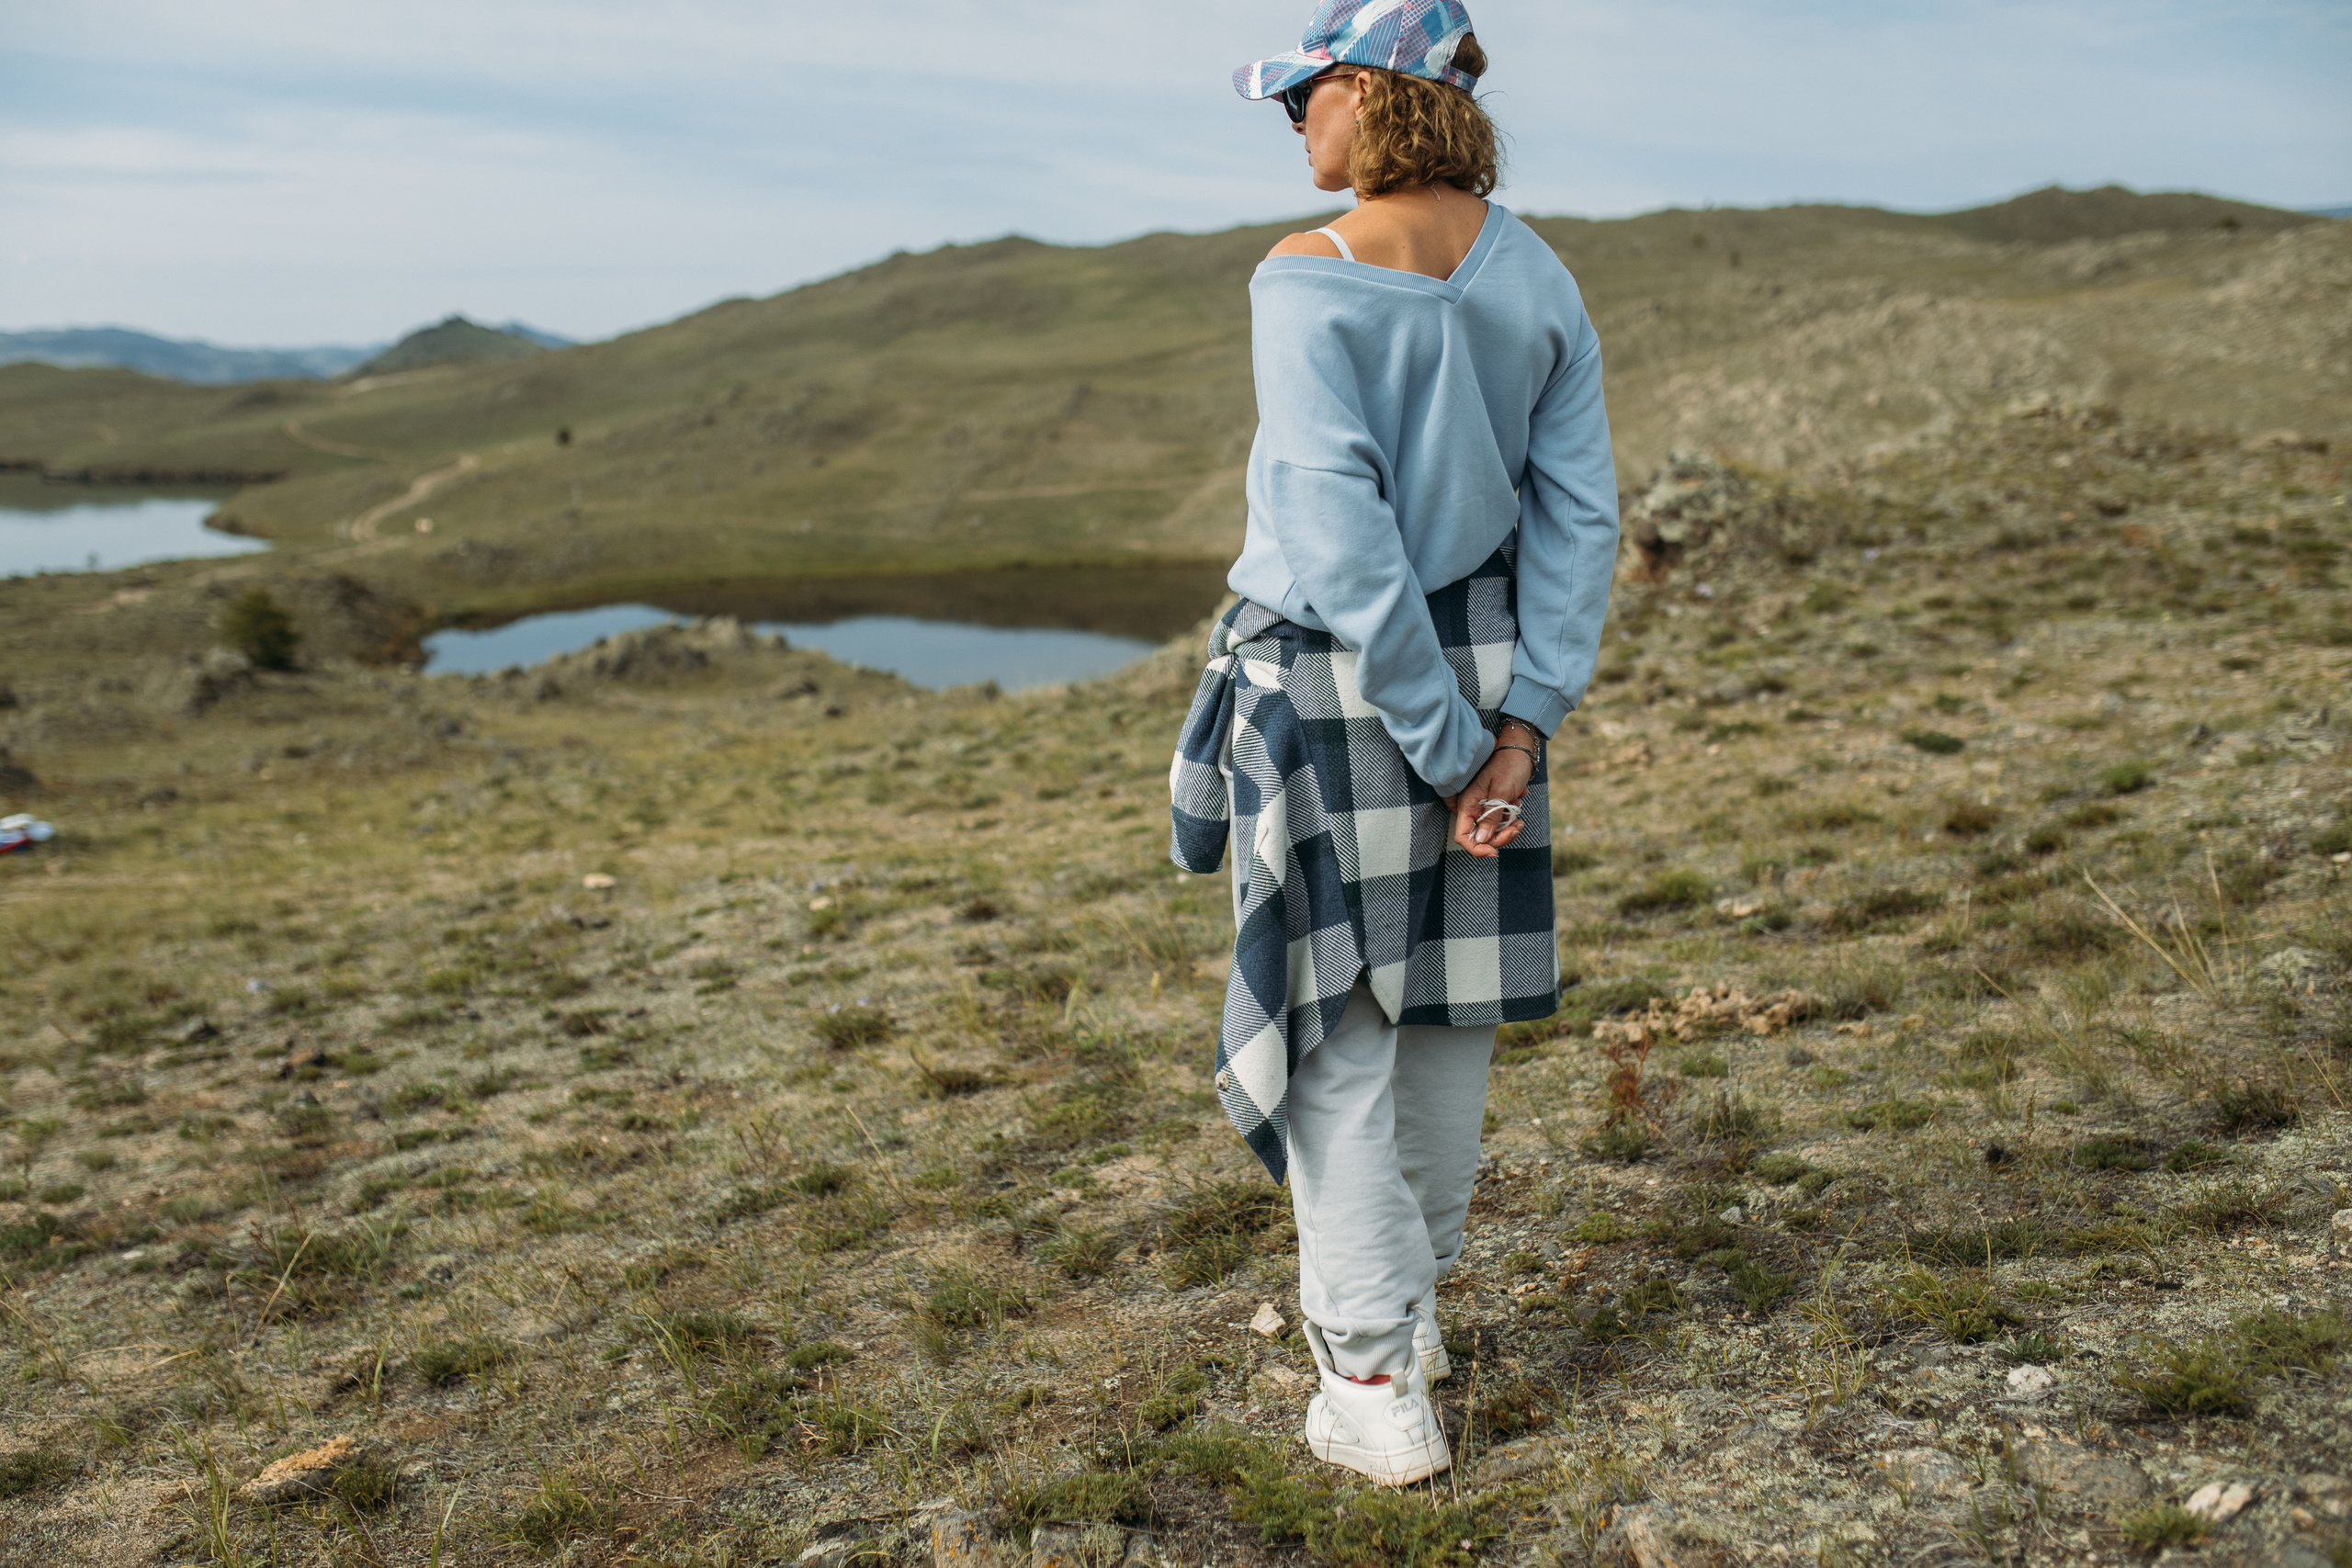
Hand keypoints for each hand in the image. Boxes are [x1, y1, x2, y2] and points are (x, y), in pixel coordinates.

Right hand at [1444, 725, 1537, 858]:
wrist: (1519, 751)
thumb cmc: (1509, 767)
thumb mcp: (1502, 793)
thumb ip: (1491, 817)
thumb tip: (1482, 840)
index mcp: (1469, 805)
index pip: (1464, 836)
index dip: (1477, 848)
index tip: (1494, 852)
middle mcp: (1473, 809)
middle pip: (1481, 837)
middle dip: (1500, 837)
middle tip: (1517, 828)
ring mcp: (1483, 808)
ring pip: (1492, 831)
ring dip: (1508, 829)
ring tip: (1520, 818)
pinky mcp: (1494, 806)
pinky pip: (1500, 822)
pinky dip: (1510, 819)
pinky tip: (1518, 806)